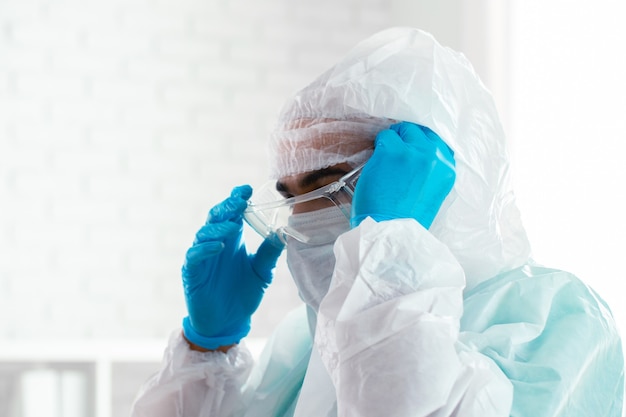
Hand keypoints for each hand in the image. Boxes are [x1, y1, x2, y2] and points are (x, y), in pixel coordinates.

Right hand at [181, 185, 283, 349]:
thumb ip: (269, 252)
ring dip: (219, 228)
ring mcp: (202, 257)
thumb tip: (283, 232)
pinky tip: (220, 247)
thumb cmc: (243, 295)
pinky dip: (206, 249)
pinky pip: (195, 256)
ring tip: (234, 227)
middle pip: (216, 217)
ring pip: (204, 233)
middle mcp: (216, 244)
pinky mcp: (192, 272)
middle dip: (227, 207)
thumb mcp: (262, 272)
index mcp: (232, 240)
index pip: (232, 213)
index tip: (247, 189)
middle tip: (239, 201)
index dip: (236, 199)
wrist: (228, 324)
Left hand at [351, 122, 455, 228]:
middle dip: (407, 139)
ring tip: (386, 160)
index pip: (438, 142)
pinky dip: (379, 146)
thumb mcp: (432, 192)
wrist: (390, 230)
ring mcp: (413, 152)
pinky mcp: (391, 151)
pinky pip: (384, 137)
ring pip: (402, 131)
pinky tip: (378, 162)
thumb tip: (418, 152)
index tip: (412, 148)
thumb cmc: (407, 217)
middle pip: (420, 132)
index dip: (422, 144)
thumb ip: (431, 171)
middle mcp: (434, 157)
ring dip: (393, 141)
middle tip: (396, 151)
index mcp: (447, 169)